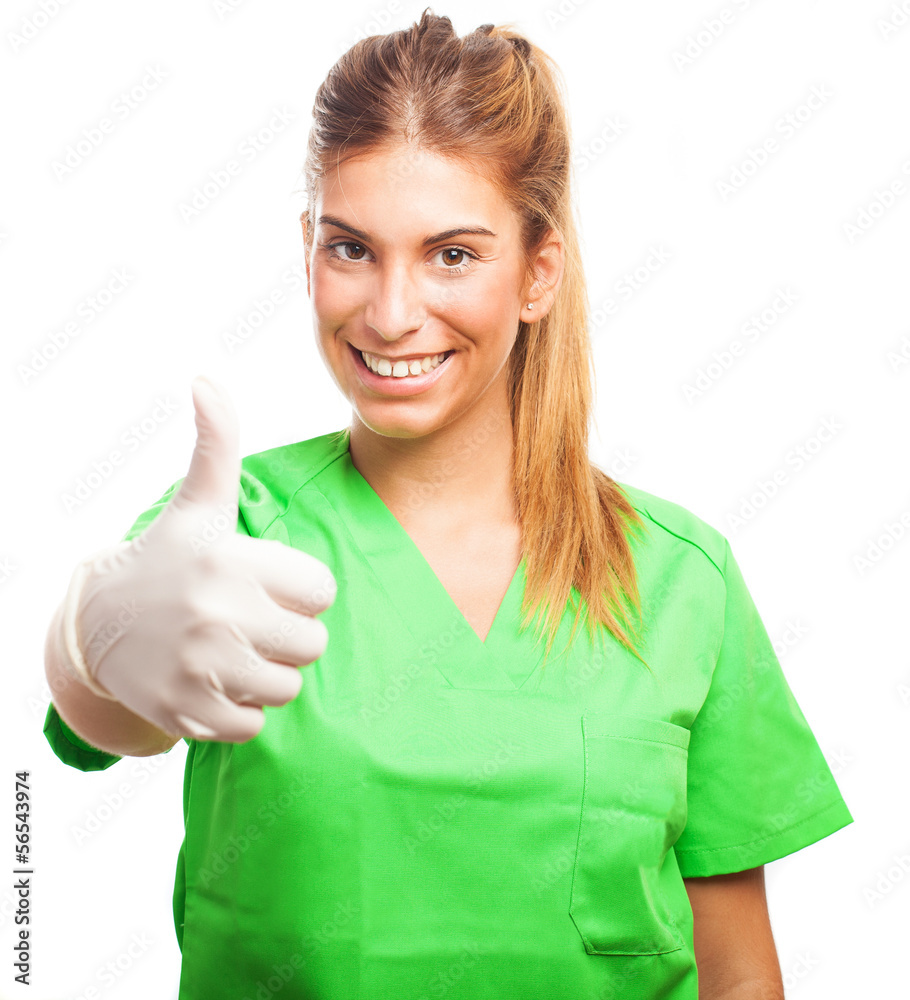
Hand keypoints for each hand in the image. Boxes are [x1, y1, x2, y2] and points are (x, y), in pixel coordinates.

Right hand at [69, 375, 335, 742]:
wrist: (101, 624)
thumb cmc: (169, 558)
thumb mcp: (198, 504)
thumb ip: (217, 445)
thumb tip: (205, 380)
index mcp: (232, 560)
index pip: (322, 591)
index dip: (299, 589)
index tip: (266, 583)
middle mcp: (218, 614)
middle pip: (312, 643)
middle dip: (288, 634)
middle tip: (251, 620)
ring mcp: (201, 668)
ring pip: (287, 687)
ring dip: (267, 674)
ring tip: (232, 650)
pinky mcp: (187, 714)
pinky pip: (254, 724)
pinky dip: (240, 709)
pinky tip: (213, 681)